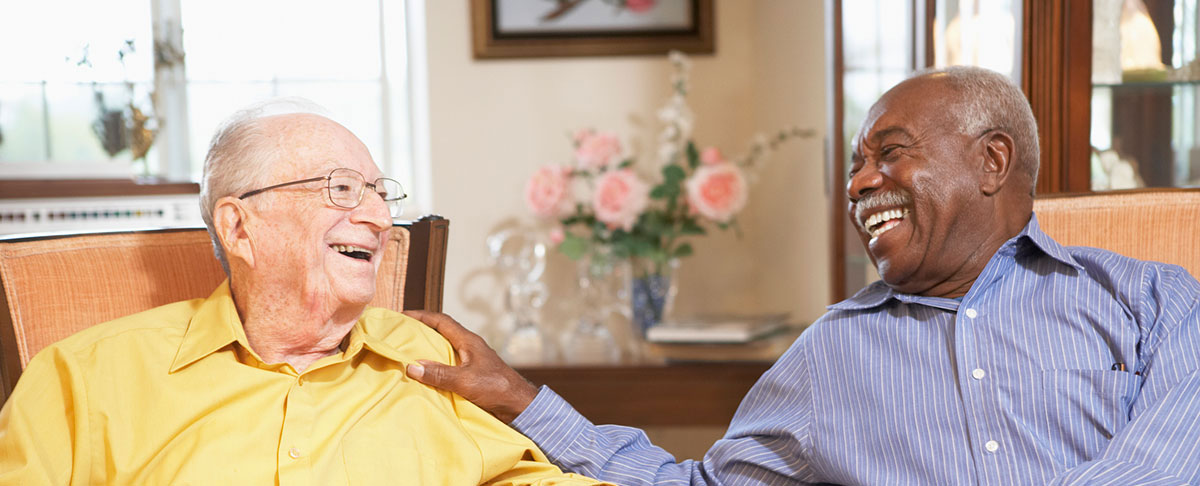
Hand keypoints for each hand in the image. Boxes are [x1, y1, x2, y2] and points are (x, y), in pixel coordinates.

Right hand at [403, 310, 538, 423]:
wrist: (519, 405)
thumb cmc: (497, 388)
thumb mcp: (465, 381)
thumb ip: (439, 374)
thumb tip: (412, 367)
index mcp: (468, 341)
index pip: (441, 321)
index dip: (421, 315)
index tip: (401, 315)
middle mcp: (468, 347)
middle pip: (440, 333)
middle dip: (420, 331)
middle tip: (399, 334)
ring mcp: (470, 361)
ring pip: (443, 350)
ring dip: (426, 350)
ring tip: (406, 354)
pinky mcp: (471, 375)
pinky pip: (448, 365)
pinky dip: (434, 367)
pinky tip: (424, 376)